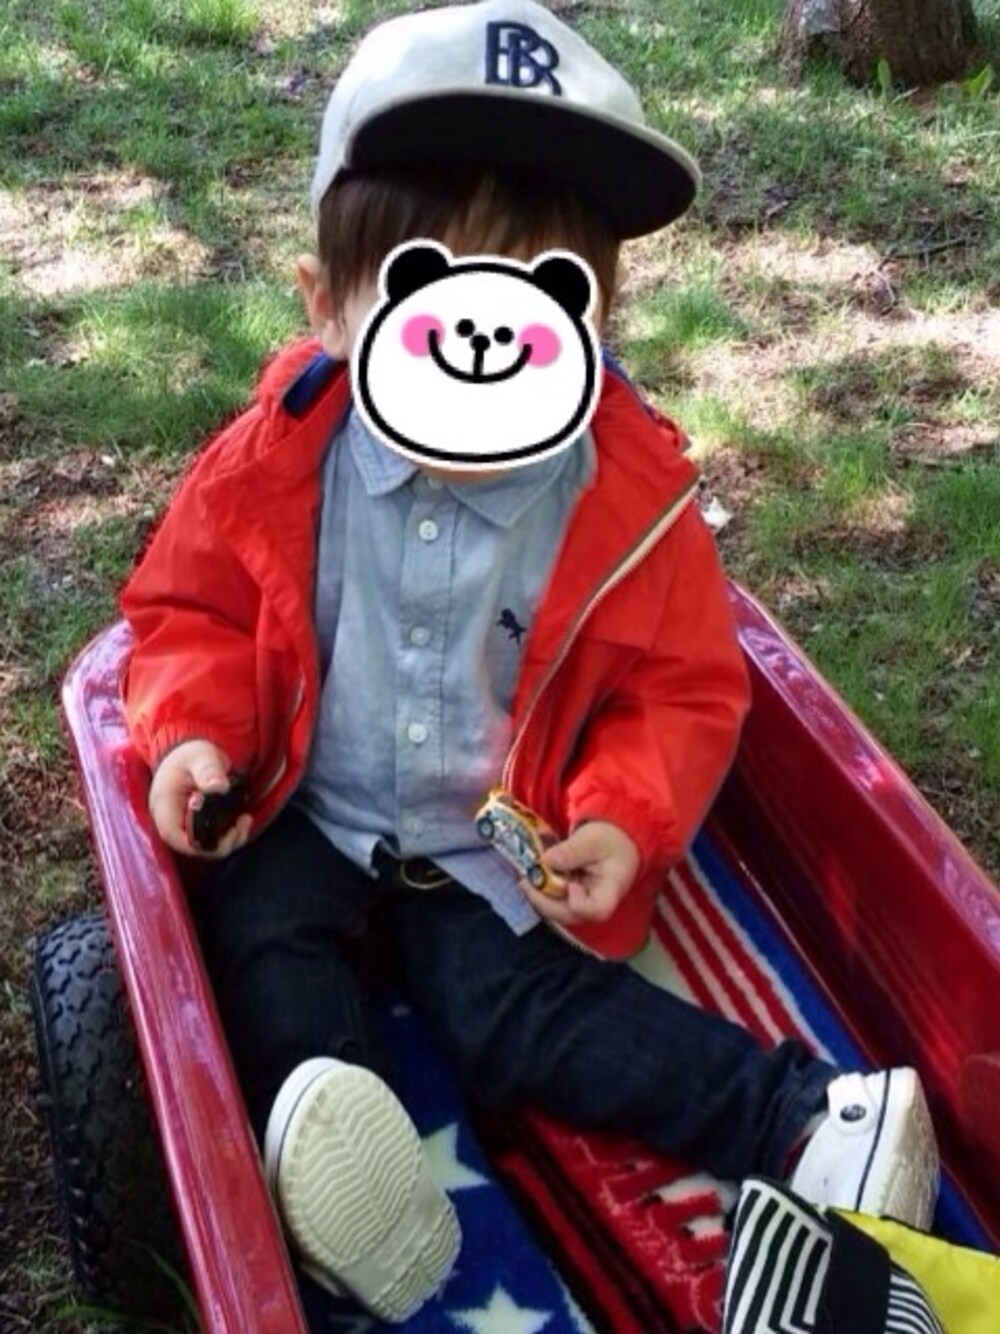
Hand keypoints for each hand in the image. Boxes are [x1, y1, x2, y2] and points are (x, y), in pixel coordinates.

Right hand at [148, 739, 251, 857]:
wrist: (188, 752)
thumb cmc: (190, 754)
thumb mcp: (201, 757)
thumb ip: (208, 771)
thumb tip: (218, 787)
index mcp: (164, 809)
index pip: (180, 840)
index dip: (205, 842)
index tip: (230, 827)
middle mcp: (170, 823)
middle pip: (194, 849)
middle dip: (223, 843)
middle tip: (244, 823)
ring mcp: (182, 826)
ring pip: (204, 848)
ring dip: (228, 840)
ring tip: (245, 821)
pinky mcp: (194, 826)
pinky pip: (210, 841)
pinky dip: (227, 836)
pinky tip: (241, 821)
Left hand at [519, 821, 639, 925]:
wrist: (615, 840)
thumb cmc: (610, 839)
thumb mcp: (592, 838)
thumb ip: (572, 851)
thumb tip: (546, 860)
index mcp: (611, 890)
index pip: (597, 910)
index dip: (579, 903)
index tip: (571, 884)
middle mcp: (596, 902)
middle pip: (571, 915)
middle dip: (545, 902)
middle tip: (525, 883)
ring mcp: (583, 902)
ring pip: (558, 910)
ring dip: (539, 897)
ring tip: (525, 878)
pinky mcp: (571, 897)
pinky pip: (554, 900)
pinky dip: (541, 890)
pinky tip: (531, 876)